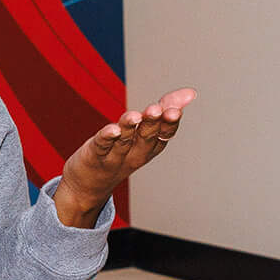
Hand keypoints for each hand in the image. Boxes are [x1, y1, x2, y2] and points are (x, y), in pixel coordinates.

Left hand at [57, 88, 196, 226]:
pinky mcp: (95, 155)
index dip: (169, 123)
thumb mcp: (146, 130)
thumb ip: (165, 108)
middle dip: (152, 123)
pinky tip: (112, 130)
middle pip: (146, 137)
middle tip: (156, 110)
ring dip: (129, 127)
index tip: (175, 110)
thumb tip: (191, 93)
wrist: (89, 186)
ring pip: (124, 140)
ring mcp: (115, 155)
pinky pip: (102, 145)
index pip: (164, 134)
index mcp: (150, 146)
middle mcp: (135, 152)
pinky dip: (107, 138)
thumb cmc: (121, 152)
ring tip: (135, 116)